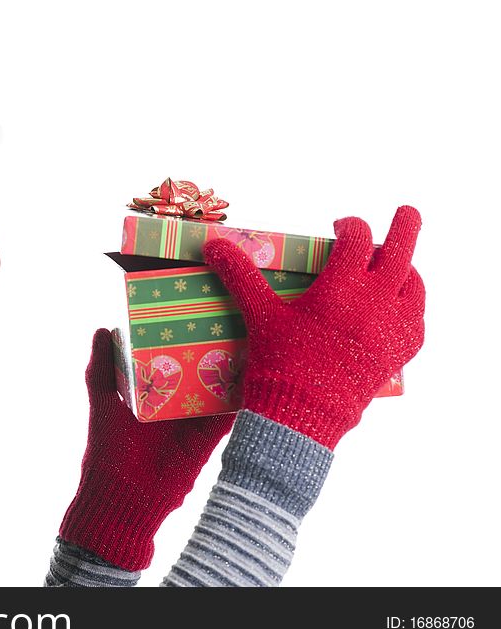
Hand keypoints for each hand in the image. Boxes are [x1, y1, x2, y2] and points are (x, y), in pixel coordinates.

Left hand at [58, 328, 235, 570]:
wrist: (122, 497)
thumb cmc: (107, 448)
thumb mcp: (102, 400)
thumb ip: (102, 369)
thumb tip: (102, 329)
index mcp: (153, 394)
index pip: (173, 360)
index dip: (184, 340)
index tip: (196, 311)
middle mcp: (177, 405)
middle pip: (200, 371)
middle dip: (213, 349)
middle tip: (228, 317)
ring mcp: (195, 421)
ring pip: (217, 388)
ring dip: (231, 369)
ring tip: (246, 337)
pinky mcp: (208, 438)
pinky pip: (228, 414)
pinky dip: (239, 397)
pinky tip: (252, 374)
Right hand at [202, 205, 425, 449]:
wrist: (303, 417)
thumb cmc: (280, 363)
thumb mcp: (261, 316)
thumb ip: (240, 276)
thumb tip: (213, 245)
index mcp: (343, 287)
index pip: (357, 238)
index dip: (349, 225)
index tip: (339, 227)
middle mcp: (377, 301)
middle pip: (402, 248)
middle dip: (405, 224)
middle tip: (405, 211)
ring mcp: (393, 327)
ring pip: (414, 284)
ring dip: (406, 269)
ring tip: (395, 265)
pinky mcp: (400, 352)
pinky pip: (417, 319)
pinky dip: (410, 306)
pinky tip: (397, 308)